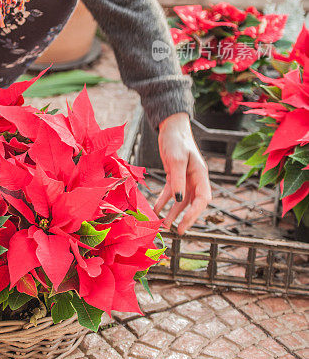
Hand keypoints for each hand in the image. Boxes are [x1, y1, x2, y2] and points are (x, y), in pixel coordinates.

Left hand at [153, 112, 211, 234]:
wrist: (170, 127)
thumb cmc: (176, 140)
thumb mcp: (176, 159)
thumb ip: (178, 179)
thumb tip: (178, 200)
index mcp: (201, 175)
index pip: (203, 199)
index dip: (195, 214)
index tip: (184, 224)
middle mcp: (195, 179)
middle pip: (192, 203)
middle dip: (185, 218)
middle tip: (177, 231)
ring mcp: (185, 178)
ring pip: (180, 200)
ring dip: (173, 213)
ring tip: (164, 225)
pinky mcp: (174, 176)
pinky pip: (170, 192)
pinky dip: (163, 201)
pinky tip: (156, 210)